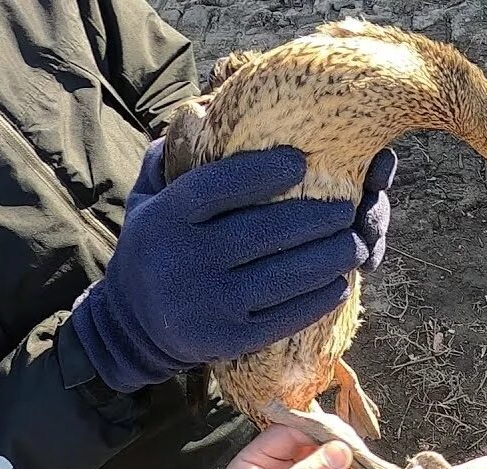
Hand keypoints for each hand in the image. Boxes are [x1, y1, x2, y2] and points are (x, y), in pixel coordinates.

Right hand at [72, 140, 396, 392]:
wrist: (132, 328)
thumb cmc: (155, 250)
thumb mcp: (144, 203)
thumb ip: (169, 161)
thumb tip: (203, 112)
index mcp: (166, 219)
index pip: (216, 187)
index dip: (261, 172)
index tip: (301, 161)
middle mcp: (184, 261)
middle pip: (263, 233)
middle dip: (316, 219)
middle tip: (347, 208)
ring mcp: (207, 304)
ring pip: (282, 277)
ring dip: (329, 259)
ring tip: (354, 244)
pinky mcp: (227, 339)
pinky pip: (283, 317)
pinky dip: (317, 300)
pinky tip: (338, 284)